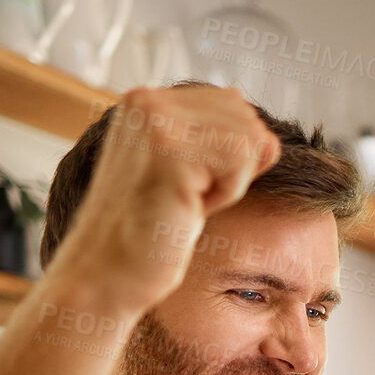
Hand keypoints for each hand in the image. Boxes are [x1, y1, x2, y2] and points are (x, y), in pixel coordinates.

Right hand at [44, 84, 280, 317]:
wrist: (103, 274)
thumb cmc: (147, 235)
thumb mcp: (186, 177)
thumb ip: (219, 145)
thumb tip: (271, 140)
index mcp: (146, 101)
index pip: (233, 104)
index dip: (229, 155)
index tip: (187, 187)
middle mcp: (148, 101)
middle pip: (245, 118)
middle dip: (232, 168)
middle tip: (186, 199)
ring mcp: (156, 122)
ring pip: (248, 139)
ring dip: (229, 184)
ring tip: (184, 203)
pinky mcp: (170, 151)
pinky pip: (239, 163)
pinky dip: (225, 196)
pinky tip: (186, 209)